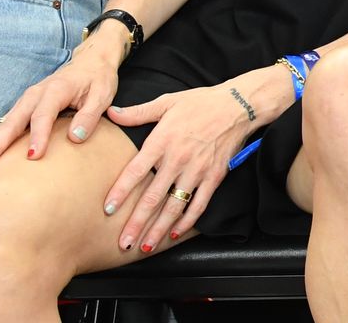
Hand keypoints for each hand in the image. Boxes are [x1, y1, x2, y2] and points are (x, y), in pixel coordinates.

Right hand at [0, 29, 125, 170]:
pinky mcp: (23, 107)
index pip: (42, 116)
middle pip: (13, 120)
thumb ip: (90, 116)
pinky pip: (4, 125)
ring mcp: (25, 101)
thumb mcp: (102, 94)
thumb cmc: (97, 79)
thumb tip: (75, 138)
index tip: (32, 157)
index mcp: (55, 90)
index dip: (37, 136)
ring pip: (3, 123)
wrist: (89, 62)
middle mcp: (34, 94)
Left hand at [101, 73, 277, 251]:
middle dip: (136, 223)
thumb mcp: (167, 102)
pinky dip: (187, 220)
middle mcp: (178, 159)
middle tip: (123, 243)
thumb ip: (138, 112)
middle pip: (153, 197)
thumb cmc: (201, 102)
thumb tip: (111, 113)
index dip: (121, 191)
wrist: (239, 106)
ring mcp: (197, 170)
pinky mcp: (214, 177)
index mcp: (162, 141)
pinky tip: (175, 233)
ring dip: (159, 229)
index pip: (136, 171)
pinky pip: (199, 203)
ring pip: (174, 206)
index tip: (107, 209)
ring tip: (145, 246)